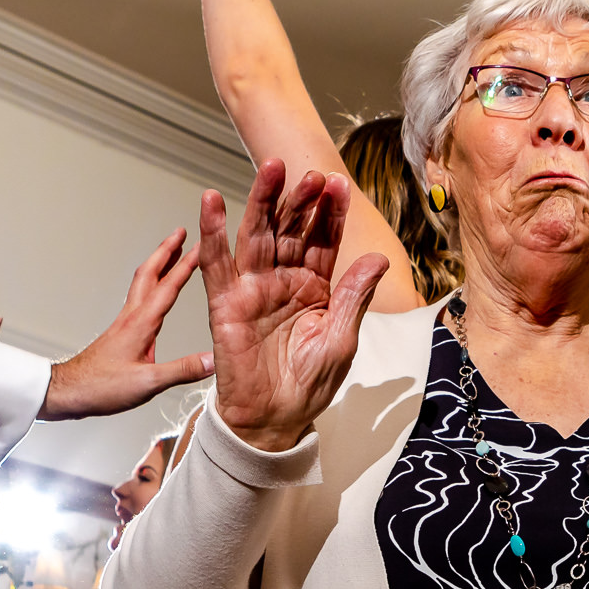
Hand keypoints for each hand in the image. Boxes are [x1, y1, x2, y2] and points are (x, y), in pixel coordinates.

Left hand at [38, 230, 212, 421]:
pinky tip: (157, 291)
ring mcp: (125, 323)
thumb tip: (213, 359)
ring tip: (172, 253)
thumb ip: (182, 370)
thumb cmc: (102, 387)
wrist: (70, 391)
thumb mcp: (148, 383)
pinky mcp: (121, 332)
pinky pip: (140, 298)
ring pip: (143, 283)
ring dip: (159, 264)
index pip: (169, 287)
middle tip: (180, 233)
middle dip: (166, 250)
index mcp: (141, 324)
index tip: (201, 246)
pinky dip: (152, 284)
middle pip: (149, 273)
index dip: (187, 265)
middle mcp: (132, 317)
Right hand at [202, 160, 388, 451]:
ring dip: (263, 201)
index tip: (340, 185)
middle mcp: (284, 281)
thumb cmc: (310, 384)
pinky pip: (217, 263)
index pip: (324, 241)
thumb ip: (354, 296)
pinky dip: (211, 232)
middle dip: (301, 200)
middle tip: (312, 173)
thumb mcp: (341, 339)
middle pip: (292, 229)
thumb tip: (378, 258)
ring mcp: (254, 288)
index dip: (331, 214)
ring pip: (257, 235)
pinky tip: (210, 201)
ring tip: (271, 168)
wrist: (276, 419)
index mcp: (316, 287)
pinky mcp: (226, 303)